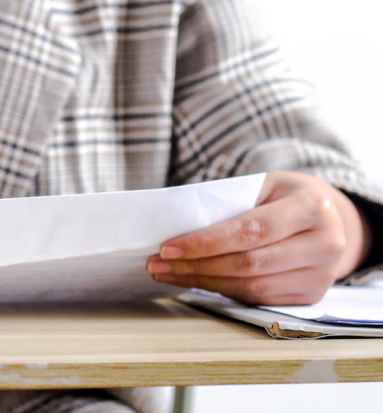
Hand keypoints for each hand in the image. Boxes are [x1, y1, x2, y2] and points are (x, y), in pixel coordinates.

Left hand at [146, 171, 369, 304]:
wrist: (328, 216)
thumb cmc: (283, 196)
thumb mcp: (262, 186)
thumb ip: (228, 204)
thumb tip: (178, 228)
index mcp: (312, 207)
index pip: (251, 230)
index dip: (206, 242)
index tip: (168, 247)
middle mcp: (326, 244)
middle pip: (249, 263)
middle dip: (196, 265)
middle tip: (157, 262)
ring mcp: (322, 275)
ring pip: (252, 287)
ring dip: (203, 282)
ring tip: (167, 273)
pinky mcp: (311, 296)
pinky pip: (258, 298)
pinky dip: (221, 291)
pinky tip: (194, 282)